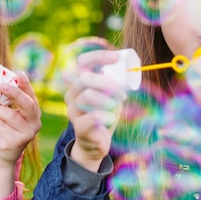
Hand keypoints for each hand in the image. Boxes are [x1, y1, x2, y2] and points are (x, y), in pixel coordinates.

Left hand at [0, 71, 40, 199]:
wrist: (1, 158)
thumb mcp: (7, 115)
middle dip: (14, 92)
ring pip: (9, 115)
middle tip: (0, 85)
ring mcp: (27, 134)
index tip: (18, 73)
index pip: (32, 97)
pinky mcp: (16, 142)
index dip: (26, 84)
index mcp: (34, 114)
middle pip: (27, 104)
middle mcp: (35, 123)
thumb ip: (5, 103)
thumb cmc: (3, 132)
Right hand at [65, 49, 127, 171]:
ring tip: (117, 105)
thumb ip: (114, 83)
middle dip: (107, 82)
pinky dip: (108, 116)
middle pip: (85, 78)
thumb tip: (129, 68)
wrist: (95, 143)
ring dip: (108, 99)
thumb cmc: (104, 115)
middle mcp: (72, 94)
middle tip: (122, 92)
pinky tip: (111, 119)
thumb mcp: (110, 95)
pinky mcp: (79, 126)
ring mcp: (73, 110)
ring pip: (88, 95)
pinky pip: (94, 116)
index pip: (82, 61)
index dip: (98, 56)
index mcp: (78, 83)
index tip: (116, 58)